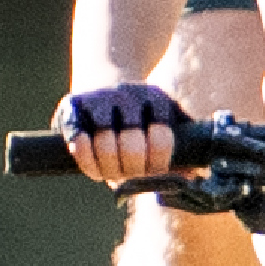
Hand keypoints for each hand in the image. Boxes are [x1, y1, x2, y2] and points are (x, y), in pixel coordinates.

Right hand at [58, 72, 184, 186]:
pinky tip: (94, 168)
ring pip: (104, 144)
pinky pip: (77, 140)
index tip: (152, 172)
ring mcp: (99, 97)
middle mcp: (128, 94)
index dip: (157, 164)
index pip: (162, 139)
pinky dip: (85, 159)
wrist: (101, 88)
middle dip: (132, 169)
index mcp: (157, 99)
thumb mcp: (166, 127)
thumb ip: (182, 151)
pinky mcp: (72, 106)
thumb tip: (192, 178)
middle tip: (130, 174)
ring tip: (112, 174)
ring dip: (109, 168)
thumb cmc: (140, 123)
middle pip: (132, 146)